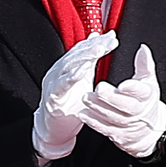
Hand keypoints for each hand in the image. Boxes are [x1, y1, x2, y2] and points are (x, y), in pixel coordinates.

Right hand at [32, 31, 120, 163]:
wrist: (54, 129)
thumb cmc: (69, 103)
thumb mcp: (83, 79)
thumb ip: (90, 60)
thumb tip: (97, 38)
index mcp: (67, 66)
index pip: (82, 49)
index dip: (97, 41)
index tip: (113, 37)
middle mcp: (58, 71)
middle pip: (76, 54)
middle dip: (93, 46)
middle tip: (108, 41)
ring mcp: (53, 83)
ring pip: (68, 65)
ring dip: (84, 57)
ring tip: (98, 50)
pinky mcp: (52, 98)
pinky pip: (62, 85)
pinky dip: (72, 76)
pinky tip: (83, 70)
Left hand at [86, 47, 165, 162]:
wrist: (148, 129)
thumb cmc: (145, 100)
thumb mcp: (148, 81)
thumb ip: (144, 65)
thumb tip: (143, 48)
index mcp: (147, 96)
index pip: (141, 92)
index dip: (132, 89)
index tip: (122, 85)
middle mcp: (139, 112)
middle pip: (126, 107)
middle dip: (111, 98)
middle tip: (98, 88)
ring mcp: (128, 125)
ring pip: (113, 118)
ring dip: (98, 109)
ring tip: (85, 98)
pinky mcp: (117, 134)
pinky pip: (105, 129)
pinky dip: (93, 122)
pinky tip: (83, 114)